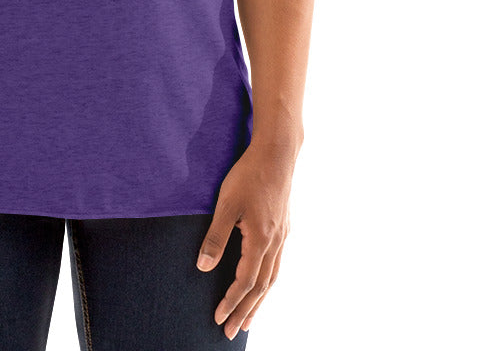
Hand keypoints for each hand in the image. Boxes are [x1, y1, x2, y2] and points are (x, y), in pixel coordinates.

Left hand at [195, 140, 297, 338]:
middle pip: (262, 287)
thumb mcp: (226, 204)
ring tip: (248, 318)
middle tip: (232, 332)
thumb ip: (215, 237)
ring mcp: (282, 235)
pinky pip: (277, 264)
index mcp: (261, 240)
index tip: (218, 318)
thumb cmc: (249, 175)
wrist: (277, 153)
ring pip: (272, 277)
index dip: (231, 301)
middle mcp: (276, 243)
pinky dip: (267, 281)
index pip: (245, 282)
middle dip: (245, 310)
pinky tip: (262, 282)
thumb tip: (202, 268)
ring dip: (259, 300)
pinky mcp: (283, 227)